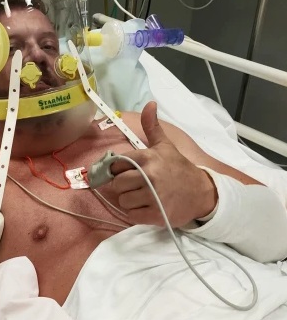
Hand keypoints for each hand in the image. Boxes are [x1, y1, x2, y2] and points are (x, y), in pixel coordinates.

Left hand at [107, 102, 216, 227]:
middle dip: (124, 187)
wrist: (202, 192)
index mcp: (147, 158)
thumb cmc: (179, 168)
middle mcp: (149, 176)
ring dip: (130, 201)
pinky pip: (131, 216)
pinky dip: (136, 214)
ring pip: (123, 201)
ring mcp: (152, 196)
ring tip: (144, 197)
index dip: (120, 170)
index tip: (130, 172)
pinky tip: (147, 207)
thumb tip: (149, 104)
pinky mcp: (155, 215)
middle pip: (117, 184)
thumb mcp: (165, 146)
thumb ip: (152, 127)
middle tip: (138, 186)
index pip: (115, 165)